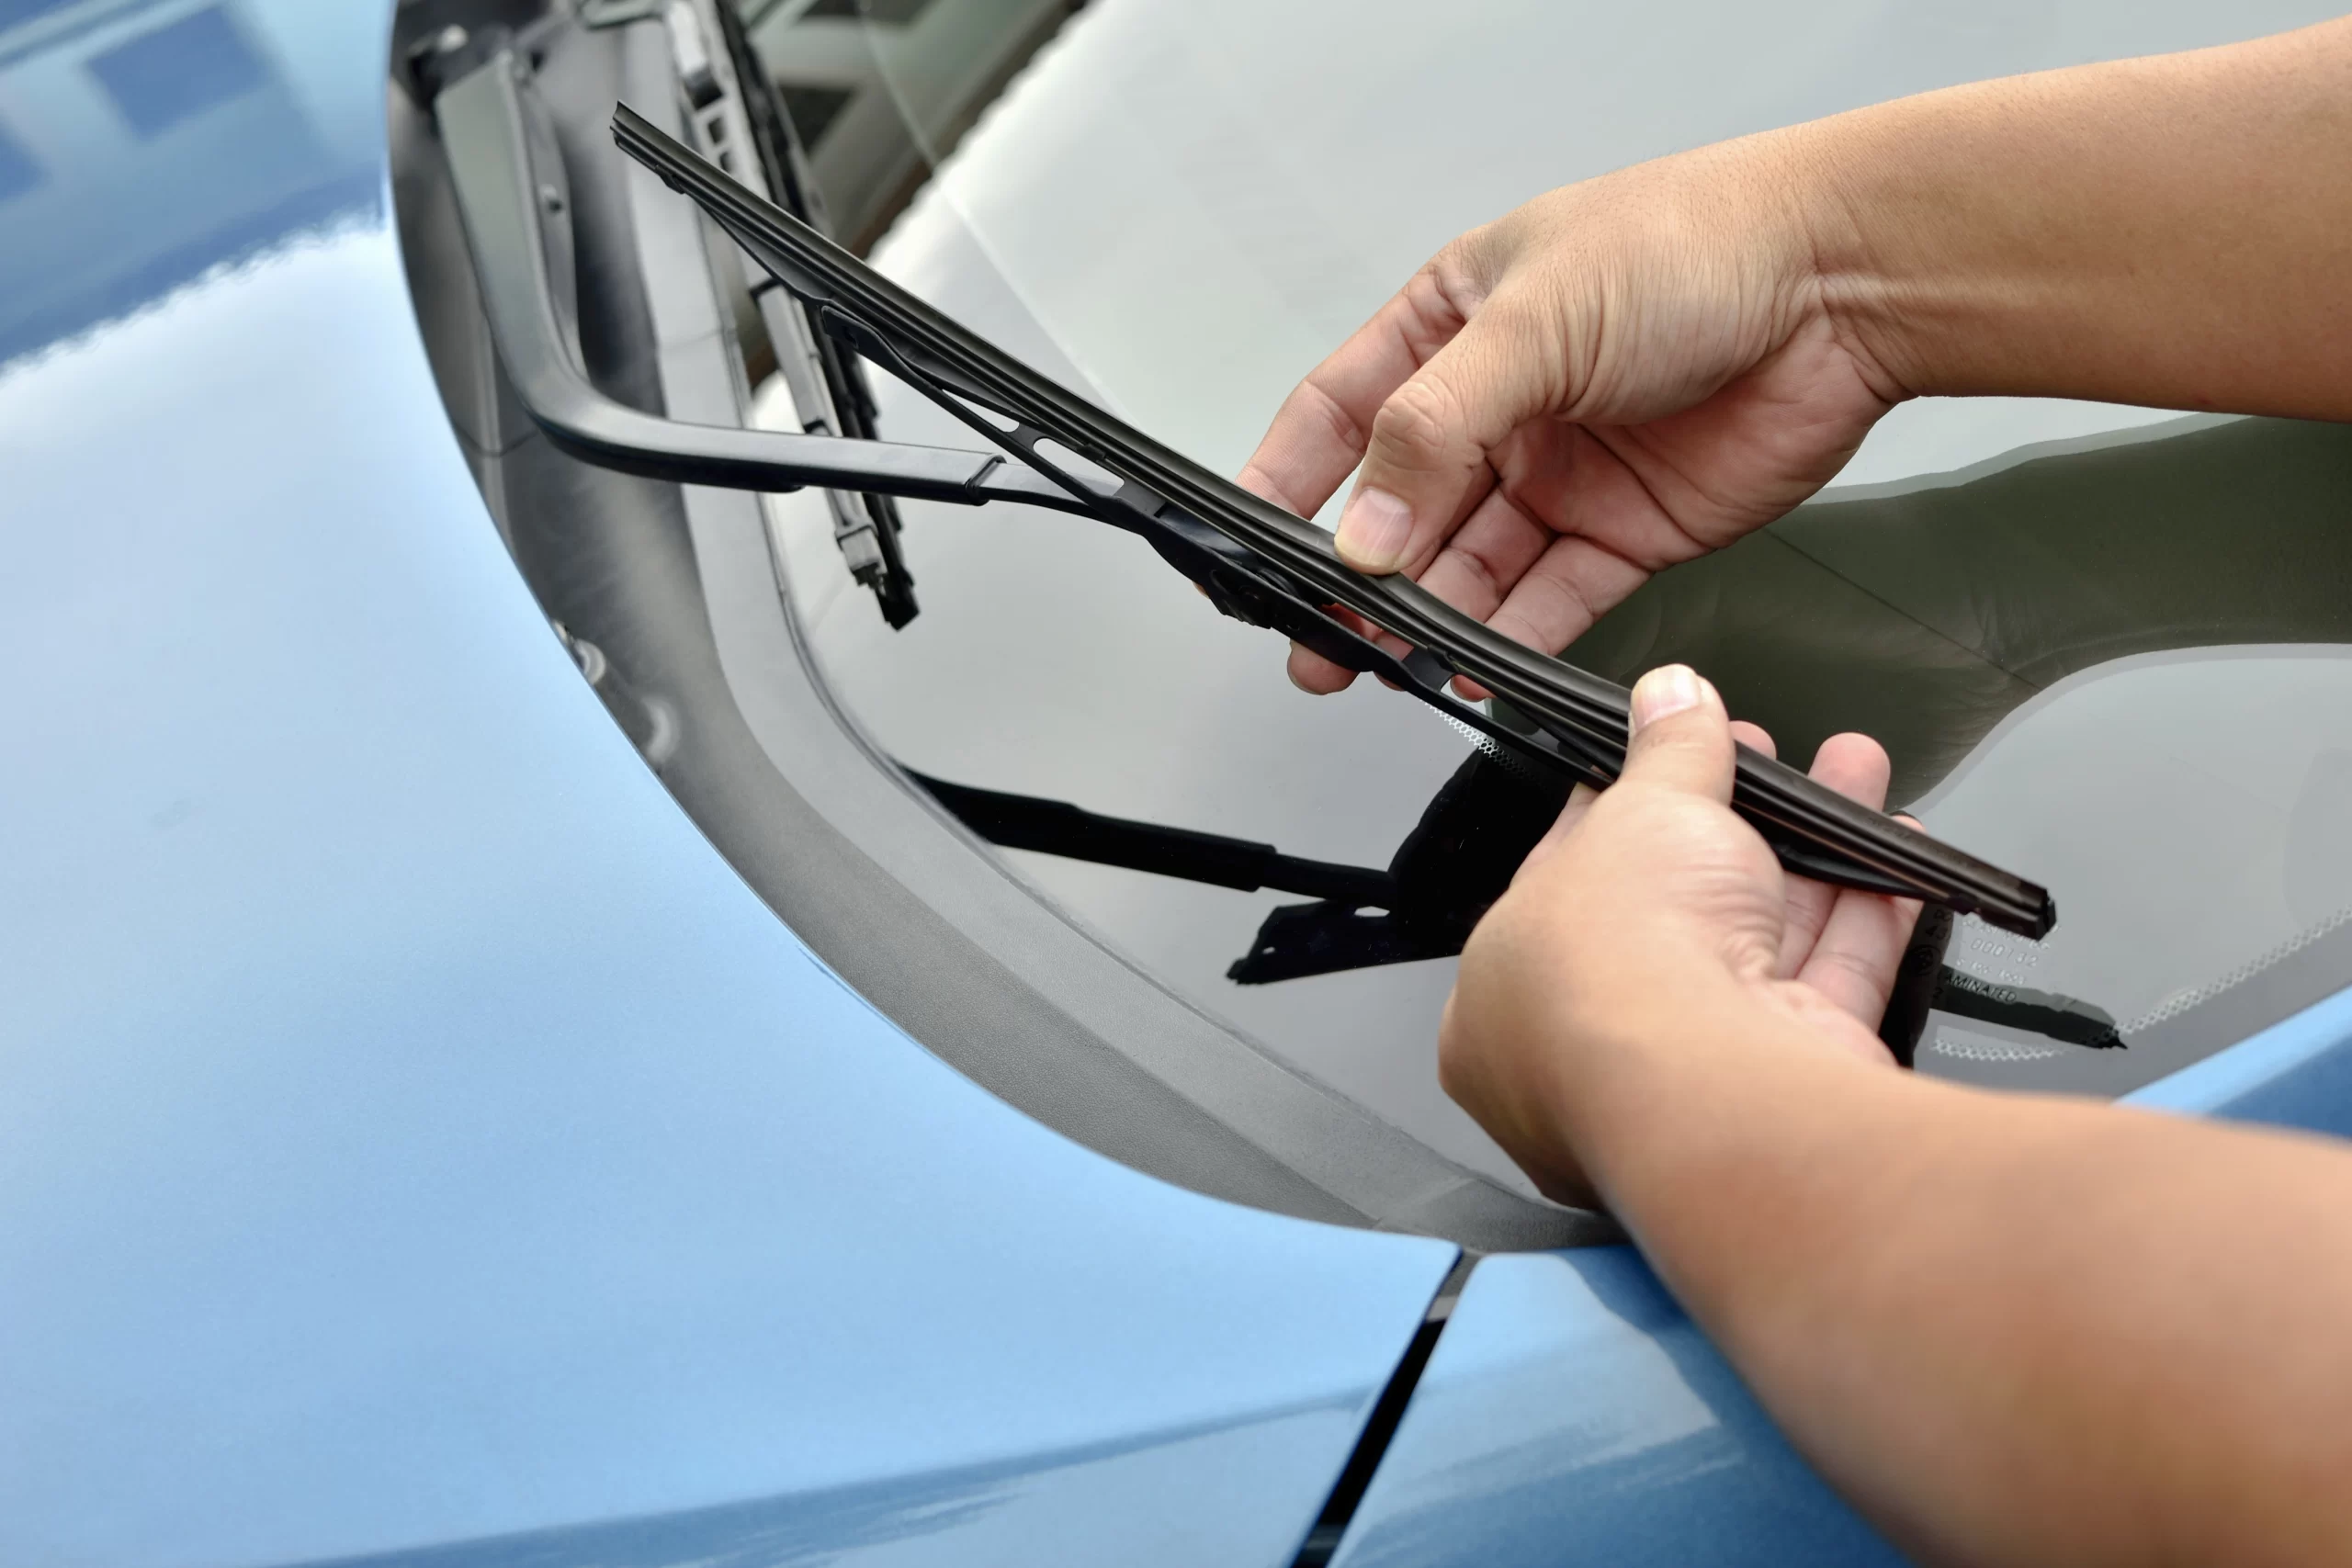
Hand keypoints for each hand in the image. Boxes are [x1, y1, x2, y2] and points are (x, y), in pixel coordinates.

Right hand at [1237, 137, 1904, 694]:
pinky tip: (1473, 668)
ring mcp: (1559, 471)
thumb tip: (1365, 530)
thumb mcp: (1533, 321)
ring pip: (1469, 566)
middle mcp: (1501, 402)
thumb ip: (1435, 430)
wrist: (1844, 286)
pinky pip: (1547, 600)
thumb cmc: (1700, 245)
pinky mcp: (1622, 530)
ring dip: (1425, 620)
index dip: (1288, 480)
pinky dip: (1508, 640)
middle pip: (1402, 506)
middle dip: (1356, 578)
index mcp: (1456, 321)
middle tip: (1317, 640)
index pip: (1342, 411)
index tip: (1245, 546)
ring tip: (1385, 665)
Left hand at [1438, 665, 1919, 1208]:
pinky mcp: (1783, 1089)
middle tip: (1768, 757)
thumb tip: (1669, 695)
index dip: (1625, 813)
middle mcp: (1593, 1051)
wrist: (1715, 1093)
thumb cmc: (1619, 969)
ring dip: (1815, 852)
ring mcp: (1692, 1077)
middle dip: (1737, 821)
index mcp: (1502, 998)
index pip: (1564, 886)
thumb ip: (1665, 752)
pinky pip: (1827, 989)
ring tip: (1851, 769)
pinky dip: (1866, 918)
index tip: (1675, 761)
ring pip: (1760, 944)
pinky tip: (1895, 856)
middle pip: (1676, 915)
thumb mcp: (1637, 813)